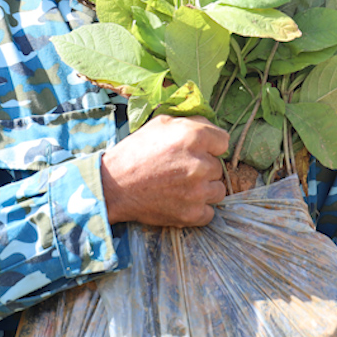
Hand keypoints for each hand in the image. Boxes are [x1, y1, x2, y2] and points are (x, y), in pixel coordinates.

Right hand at [100, 115, 228, 226]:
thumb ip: (190, 122)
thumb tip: (210, 126)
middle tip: (181, 169)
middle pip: (218, 166)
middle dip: (204, 167)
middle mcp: (200, 164)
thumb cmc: (135, 152)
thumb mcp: (160, 124)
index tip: (198, 150)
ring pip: (218, 190)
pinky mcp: (192, 214)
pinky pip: (209, 212)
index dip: (210, 145)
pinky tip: (181, 201)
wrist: (113, 186)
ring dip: (204, 188)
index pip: (224, 141)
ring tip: (181, 186)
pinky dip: (198, 208)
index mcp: (194, 137)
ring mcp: (198, 191)